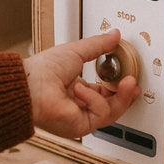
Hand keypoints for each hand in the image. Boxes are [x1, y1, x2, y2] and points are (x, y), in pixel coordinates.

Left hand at [23, 29, 139, 138]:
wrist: (30, 84)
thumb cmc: (43, 70)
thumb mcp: (77, 51)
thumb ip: (99, 45)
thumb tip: (114, 36)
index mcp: (76, 90)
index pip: (104, 94)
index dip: (119, 89)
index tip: (130, 79)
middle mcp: (78, 106)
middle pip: (112, 107)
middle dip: (125, 95)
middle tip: (132, 82)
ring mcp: (79, 118)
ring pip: (111, 113)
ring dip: (120, 97)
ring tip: (126, 83)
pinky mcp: (80, 127)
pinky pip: (100, 114)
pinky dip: (94, 99)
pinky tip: (80, 90)